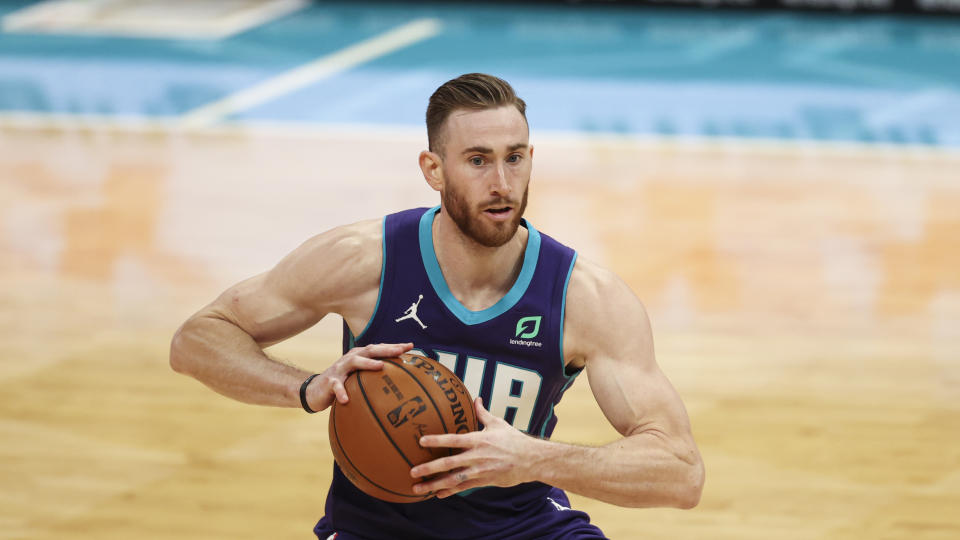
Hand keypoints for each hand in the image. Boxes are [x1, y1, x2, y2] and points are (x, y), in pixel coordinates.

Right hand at [304, 342, 412, 411]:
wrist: (314, 390)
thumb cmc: (343, 384)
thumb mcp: (358, 378)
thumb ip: (374, 377)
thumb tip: (399, 382)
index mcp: (359, 356)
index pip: (379, 348)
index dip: (394, 346)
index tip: (411, 345)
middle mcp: (350, 358)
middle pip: (370, 350)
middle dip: (386, 349)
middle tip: (400, 350)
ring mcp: (340, 369)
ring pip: (354, 362)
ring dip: (367, 363)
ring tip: (380, 366)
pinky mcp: (329, 381)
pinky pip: (336, 386)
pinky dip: (341, 392)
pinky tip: (346, 399)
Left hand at [410, 397, 540, 497]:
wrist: (531, 460)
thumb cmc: (514, 440)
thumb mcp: (498, 423)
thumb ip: (482, 413)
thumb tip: (476, 398)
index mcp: (478, 439)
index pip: (453, 439)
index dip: (437, 440)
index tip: (421, 441)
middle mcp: (477, 456)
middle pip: (448, 463)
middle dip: (429, 468)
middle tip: (412, 471)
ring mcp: (480, 471)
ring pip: (453, 479)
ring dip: (434, 484)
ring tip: (417, 488)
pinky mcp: (484, 481)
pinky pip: (463, 487)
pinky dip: (450, 491)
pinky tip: (437, 494)